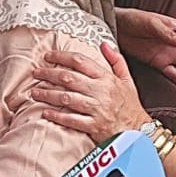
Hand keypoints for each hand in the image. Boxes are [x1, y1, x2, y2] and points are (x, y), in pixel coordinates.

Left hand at [33, 42, 147, 141]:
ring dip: (48, 94)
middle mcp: (100, 92)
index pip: (81, 62)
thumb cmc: (130, 106)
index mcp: (107, 79)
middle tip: (36, 73)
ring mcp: (97, 109)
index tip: (48, 56)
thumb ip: (116, 61)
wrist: (140, 131)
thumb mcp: (127, 80)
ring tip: (35, 92)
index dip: (61, 57)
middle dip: (49, 74)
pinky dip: (57, 116)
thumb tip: (103, 44)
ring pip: (66, 98)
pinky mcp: (93, 126)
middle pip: (69, 78)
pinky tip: (45, 112)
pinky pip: (71, 119)